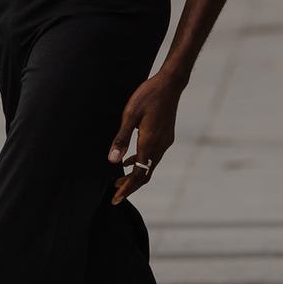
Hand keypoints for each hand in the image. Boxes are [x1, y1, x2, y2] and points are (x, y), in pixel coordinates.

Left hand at [107, 73, 180, 205]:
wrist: (170, 84)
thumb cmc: (147, 96)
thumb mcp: (129, 115)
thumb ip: (121, 138)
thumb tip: (112, 161)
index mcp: (149, 142)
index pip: (138, 174)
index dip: (126, 188)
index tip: (116, 199)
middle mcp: (159, 146)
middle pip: (145, 174)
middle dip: (130, 186)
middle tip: (115, 194)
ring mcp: (164, 141)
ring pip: (149, 166)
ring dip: (135, 174)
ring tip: (118, 179)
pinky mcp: (165, 136)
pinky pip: (152, 156)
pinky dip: (140, 162)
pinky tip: (128, 161)